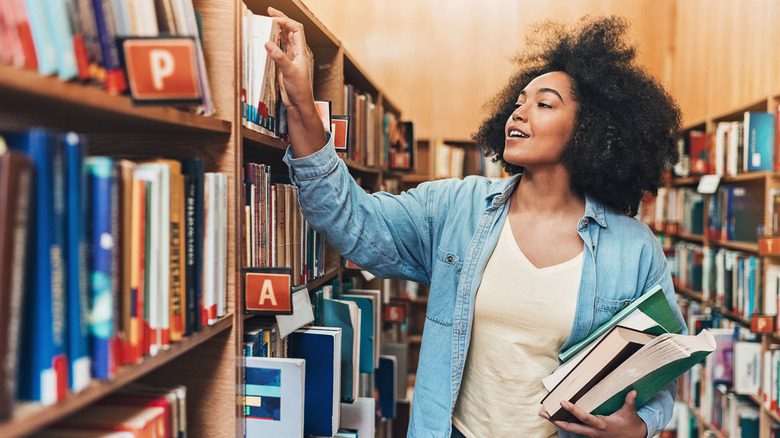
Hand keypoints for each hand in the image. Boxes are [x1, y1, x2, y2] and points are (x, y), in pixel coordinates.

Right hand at [265, 7, 326, 155]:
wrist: (298, 104)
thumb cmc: (300, 90)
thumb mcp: (289, 72)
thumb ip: (279, 57)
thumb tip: (268, 43)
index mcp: (301, 51)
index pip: (296, 29)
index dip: (286, 21)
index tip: (274, 18)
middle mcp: (296, 53)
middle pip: (289, 30)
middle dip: (280, 19)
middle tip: (269, 11)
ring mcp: (289, 58)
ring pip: (283, 39)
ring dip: (276, 29)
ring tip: (267, 21)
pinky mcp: (283, 65)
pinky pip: (278, 49)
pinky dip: (272, 42)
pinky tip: (266, 39)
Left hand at [538, 391, 647, 437]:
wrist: (633, 437)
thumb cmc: (630, 424)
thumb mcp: (630, 413)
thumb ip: (629, 402)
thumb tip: (632, 391)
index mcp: (602, 425)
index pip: (585, 418)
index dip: (573, 410)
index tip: (563, 402)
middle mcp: (594, 431)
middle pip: (571, 427)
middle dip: (556, 421)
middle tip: (544, 413)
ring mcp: (591, 435)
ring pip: (571, 429)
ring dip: (557, 422)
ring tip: (544, 414)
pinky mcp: (590, 435)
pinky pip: (575, 429)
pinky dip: (565, 422)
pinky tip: (556, 416)